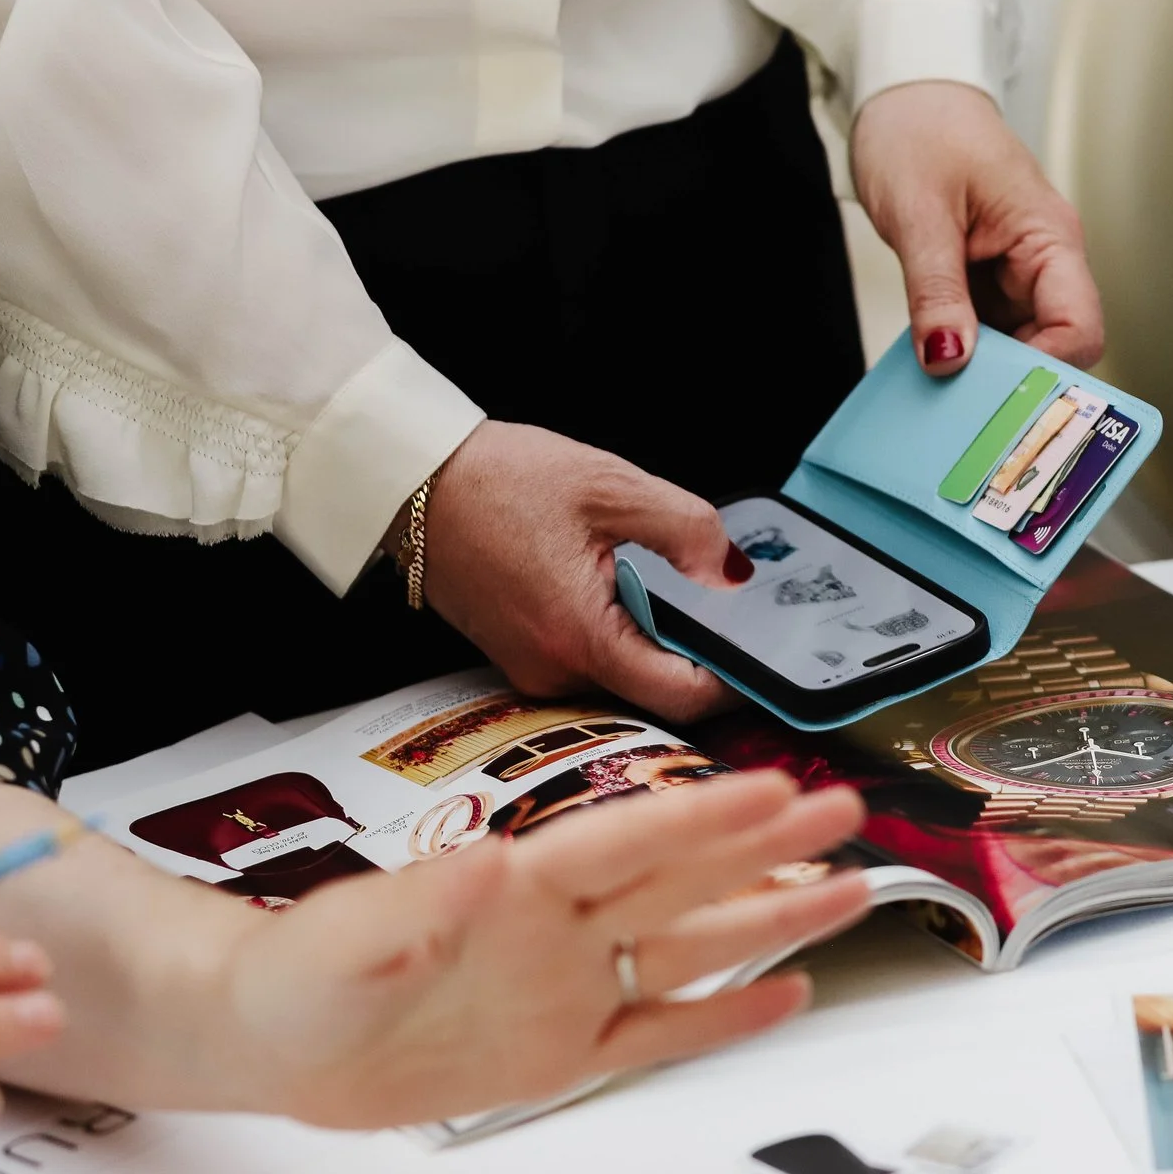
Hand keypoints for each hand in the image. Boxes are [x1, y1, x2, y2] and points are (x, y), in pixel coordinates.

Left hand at [218, 772, 871, 1128]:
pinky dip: (725, 1014)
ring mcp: (572, 987)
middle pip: (686, 878)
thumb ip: (420, 909)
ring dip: (771, 917)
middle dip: (765, 844)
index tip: (772, 787)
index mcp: (518, 889)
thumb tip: (485, 869)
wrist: (274, 1041)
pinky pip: (662, 1031)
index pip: (629, 844)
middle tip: (841, 808)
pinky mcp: (565, 1050)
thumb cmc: (298, 977)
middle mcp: (562, 931)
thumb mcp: (345, 942)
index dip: (703, 818)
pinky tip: (786, 991)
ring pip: (695, 946)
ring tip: (848, 886)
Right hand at [422, 421, 745, 722]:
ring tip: (683, 597)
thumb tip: (732, 574)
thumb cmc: (498, 478)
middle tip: (734, 620)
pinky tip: (629, 591)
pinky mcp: (517, 654)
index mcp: (578, 637)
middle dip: (697, 662)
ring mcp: (529, 669)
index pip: (678, 696)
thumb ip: (687, 531)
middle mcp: (551, 670)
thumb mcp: (611, 486)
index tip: (762, 659)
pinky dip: (620, 637)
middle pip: (651, 693)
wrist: (410, 479)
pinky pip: (587, 662)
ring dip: (656, 647)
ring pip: (620, 679)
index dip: (730, 684)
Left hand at [851, 82, 1103, 376]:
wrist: (903, 96)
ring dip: (984, 370)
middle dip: (1013, 378)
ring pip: (1019, 347)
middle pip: (1054, 347)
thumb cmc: (920, 130)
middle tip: (961, 400)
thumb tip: (948, 356)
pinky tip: (935, 358)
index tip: (996, 390)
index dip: (1045, 366)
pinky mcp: (987, 282)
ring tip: (942, 382)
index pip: (1078, 326)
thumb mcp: (919, 213)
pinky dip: (964, 351)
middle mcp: (1044, 261)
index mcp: (1049, 237)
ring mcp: (1016, 274)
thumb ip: (935, 290)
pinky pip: (988, 333)